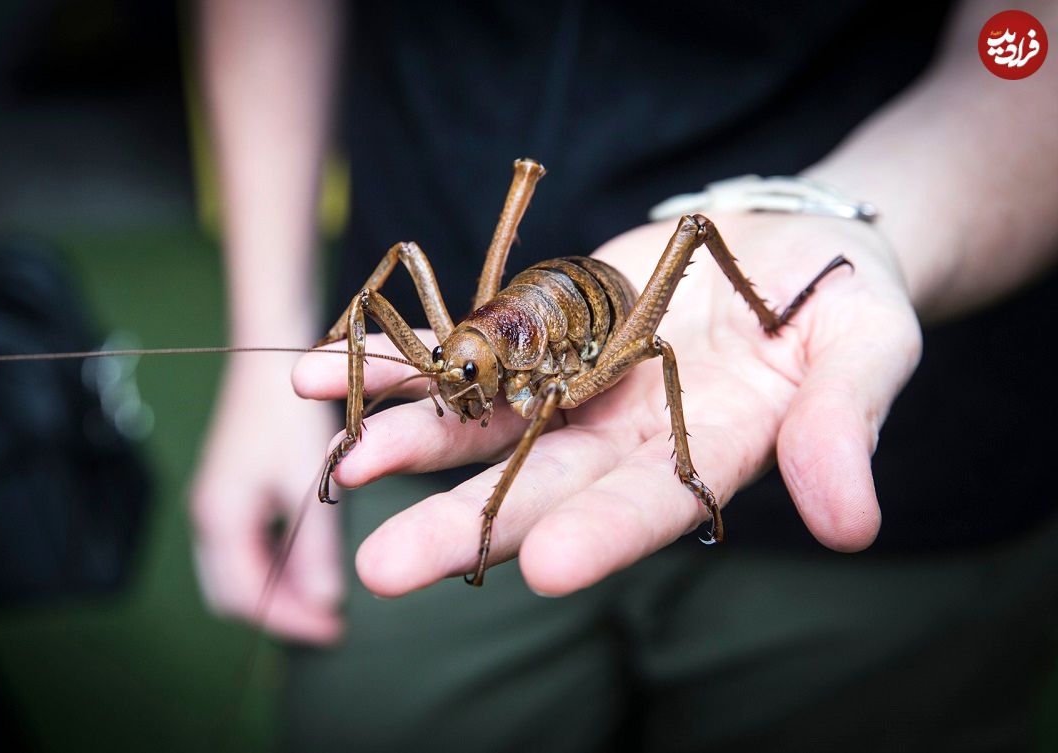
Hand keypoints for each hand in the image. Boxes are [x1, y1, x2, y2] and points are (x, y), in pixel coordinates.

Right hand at [191, 356, 343, 643]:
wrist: (268, 352)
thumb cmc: (289, 411)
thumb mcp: (307, 480)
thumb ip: (316, 544)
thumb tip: (326, 603)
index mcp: (219, 518)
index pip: (244, 597)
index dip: (288, 621)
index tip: (332, 633)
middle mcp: (207, 516)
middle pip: (233, 592)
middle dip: (278, 613)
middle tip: (329, 625)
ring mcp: (215, 503)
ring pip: (238, 571)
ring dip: (277, 590)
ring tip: (325, 601)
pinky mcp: (228, 490)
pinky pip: (244, 547)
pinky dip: (274, 565)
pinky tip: (312, 563)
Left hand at [293, 213, 920, 596]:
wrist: (786, 242)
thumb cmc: (844, 298)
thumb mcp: (868, 346)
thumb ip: (844, 426)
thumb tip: (853, 525)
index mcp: (702, 454)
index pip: (650, 505)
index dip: (602, 534)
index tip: (548, 568)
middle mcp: (619, 438)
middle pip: (537, 485)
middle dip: (464, 524)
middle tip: (387, 569)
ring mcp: (569, 387)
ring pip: (480, 425)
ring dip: (409, 444)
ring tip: (342, 462)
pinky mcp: (538, 333)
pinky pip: (461, 350)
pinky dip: (400, 362)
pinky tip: (323, 375)